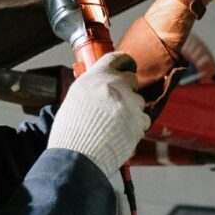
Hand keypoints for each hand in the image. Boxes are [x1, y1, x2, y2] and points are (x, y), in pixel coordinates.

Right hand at [47, 52, 150, 176]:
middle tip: (118, 102)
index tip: (127, 64)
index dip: (123, 61)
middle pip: (131, 79)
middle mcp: (114, 85)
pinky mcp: (139, 120)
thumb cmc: (71, 131)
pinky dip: (135, 126)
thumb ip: (91, 87)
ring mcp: (129, 102)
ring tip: (114, 125)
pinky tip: (121, 134)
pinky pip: (143, 119)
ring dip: (130, 110)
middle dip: (127, 89)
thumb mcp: (75, 99)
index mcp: (95, 77)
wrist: (78, 156)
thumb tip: (101, 86)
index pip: (115, 58)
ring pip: (138, 101)